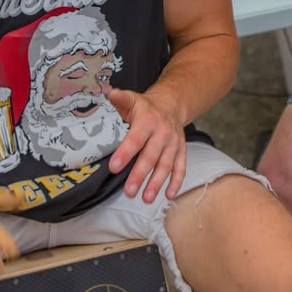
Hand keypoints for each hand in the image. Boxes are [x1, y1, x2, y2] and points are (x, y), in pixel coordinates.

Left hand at [107, 88, 186, 203]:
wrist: (172, 104)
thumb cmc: (146, 107)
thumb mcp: (133, 100)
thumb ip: (122, 99)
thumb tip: (111, 93)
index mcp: (148, 120)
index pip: (136, 139)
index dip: (125, 153)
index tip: (114, 167)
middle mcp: (163, 133)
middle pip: (151, 156)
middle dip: (140, 175)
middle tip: (129, 191)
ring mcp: (174, 143)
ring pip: (166, 165)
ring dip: (157, 183)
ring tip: (145, 198)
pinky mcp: (181, 151)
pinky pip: (181, 168)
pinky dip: (176, 182)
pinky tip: (168, 195)